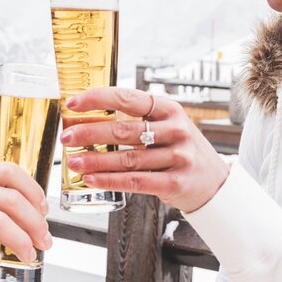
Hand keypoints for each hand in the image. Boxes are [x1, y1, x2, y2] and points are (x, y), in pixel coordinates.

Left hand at [60, 87, 229, 213]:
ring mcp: (177, 157)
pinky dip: (109, 180)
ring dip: (95, 160)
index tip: (73, 103)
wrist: (215, 183)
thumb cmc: (180, 151)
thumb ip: (136, 121)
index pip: (128, 98)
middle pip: (124, 130)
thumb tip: (87, 119)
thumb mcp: (167, 127)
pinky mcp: (174, 182)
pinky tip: (90, 179)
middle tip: (66, 136)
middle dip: (90, 133)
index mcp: (168, 109)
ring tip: (72, 161)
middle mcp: (175, 130)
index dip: (98, 99)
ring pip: (127, 159)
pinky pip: (134, 181)